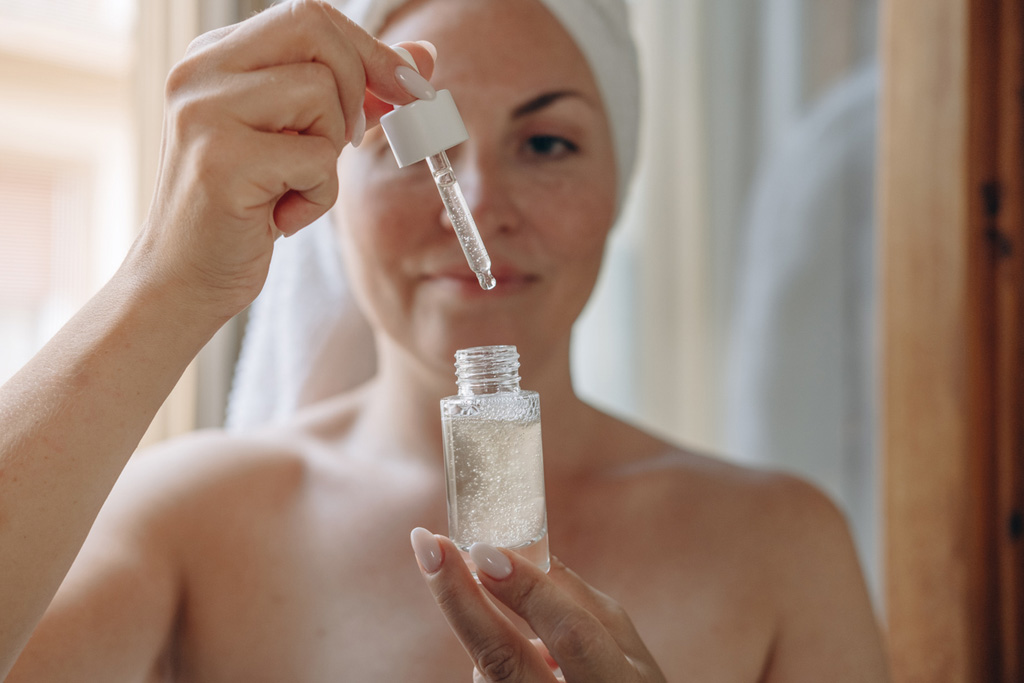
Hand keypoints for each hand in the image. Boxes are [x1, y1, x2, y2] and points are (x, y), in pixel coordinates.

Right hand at [130, 0, 434, 320]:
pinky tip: (279, 216)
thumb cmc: (244, 209)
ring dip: (329, 154)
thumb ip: (357, 90)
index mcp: (214, 56)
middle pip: (318, 34)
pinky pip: (317, 159)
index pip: (310, 16)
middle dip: (355, 90)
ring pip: (322, 95)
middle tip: (338, 144)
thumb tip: (421, 57)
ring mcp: (204, 113)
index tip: (405, 90)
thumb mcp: (301, 138)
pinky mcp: (221, 160)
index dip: (369, 50)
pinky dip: (318, 197)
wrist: (183, 279)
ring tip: (289, 186)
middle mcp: (199, 72)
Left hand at [410, 528, 666, 681]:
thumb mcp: (624, 644)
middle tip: (428, 546)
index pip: (569, 633)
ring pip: (486, 672)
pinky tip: (526, 659)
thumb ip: (576, 597)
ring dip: (482, 627)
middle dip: (459, 597)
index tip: (483, 547)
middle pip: (500, 658)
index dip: (527, 590)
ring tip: (509, 616)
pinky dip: (493, 659)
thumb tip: (521, 547)